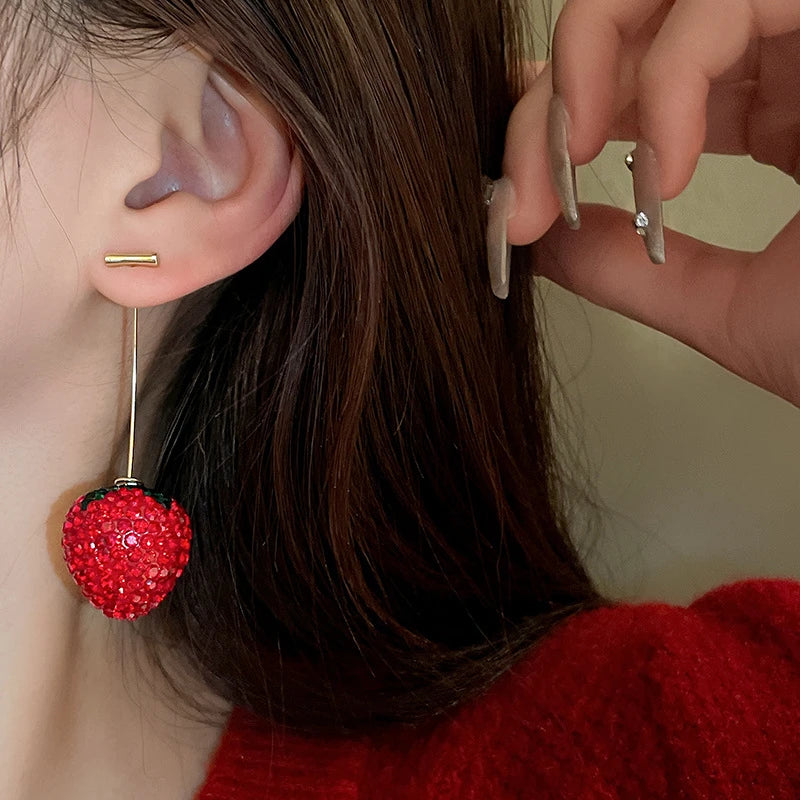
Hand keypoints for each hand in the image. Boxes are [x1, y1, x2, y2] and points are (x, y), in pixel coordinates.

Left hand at [503, 0, 799, 407]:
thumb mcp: (728, 308)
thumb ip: (629, 269)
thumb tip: (543, 244)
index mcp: (773, 114)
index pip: (639, 81)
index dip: (562, 119)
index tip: (517, 197)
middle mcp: (795, 56)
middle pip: (634, 23)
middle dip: (555, 97)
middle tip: (523, 187)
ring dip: (589, 69)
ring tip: (569, 162)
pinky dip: (673, 73)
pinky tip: (661, 167)